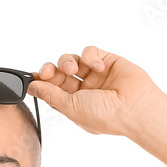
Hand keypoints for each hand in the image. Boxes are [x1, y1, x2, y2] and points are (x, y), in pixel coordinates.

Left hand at [27, 46, 161, 136]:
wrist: (134, 107)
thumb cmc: (105, 115)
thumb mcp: (70, 107)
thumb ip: (50, 95)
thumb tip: (32, 87)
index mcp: (74, 104)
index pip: (53, 89)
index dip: (42, 82)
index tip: (34, 77)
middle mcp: (84, 90)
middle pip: (59, 74)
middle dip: (51, 70)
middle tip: (49, 71)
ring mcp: (95, 75)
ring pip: (72, 60)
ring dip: (67, 62)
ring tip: (73, 69)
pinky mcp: (106, 61)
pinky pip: (89, 52)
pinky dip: (89, 57)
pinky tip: (97, 67)